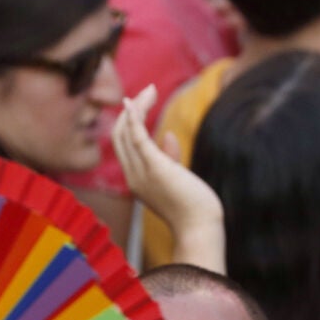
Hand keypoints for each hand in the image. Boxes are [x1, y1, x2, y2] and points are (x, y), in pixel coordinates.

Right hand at [112, 85, 223, 266]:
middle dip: (131, 109)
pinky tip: (138, 101)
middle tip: (147, 91)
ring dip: (137, 107)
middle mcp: (133, 176)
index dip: (128, 121)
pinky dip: (135, 116)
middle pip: (119, 134)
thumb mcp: (177, 179)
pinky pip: (136, 136)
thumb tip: (167, 135)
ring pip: (126, 131)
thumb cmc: (193, 208)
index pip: (123, 145)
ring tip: (150, 90)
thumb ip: (169, 158)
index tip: (139, 103)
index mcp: (136, 180)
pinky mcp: (154, 167)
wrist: (200, 228)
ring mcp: (140, 172)